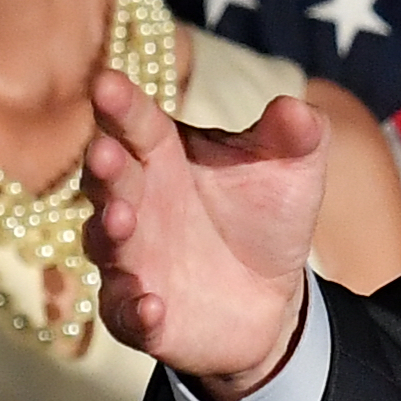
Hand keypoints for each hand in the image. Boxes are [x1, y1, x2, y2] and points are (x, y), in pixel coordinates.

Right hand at [80, 70, 325, 396]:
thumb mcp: (292, 170)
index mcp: (162, 155)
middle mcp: (136, 203)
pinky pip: (128, 314)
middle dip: (104, 166)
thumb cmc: (266, 217)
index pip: (137, 124)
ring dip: (111, 231)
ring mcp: (132, 260)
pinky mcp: (140, 316)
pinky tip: (151, 306)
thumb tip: (296, 108)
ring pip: (107, 243)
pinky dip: (135, 311)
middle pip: (110, 179)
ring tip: (123, 218)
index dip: (122, 106)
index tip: (107, 84)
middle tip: (105, 151)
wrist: (270, 299)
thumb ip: (295, 136)